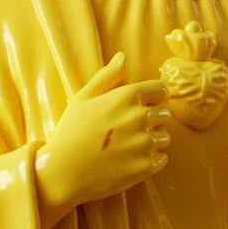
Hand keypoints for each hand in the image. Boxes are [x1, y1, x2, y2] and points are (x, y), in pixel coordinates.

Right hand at [35, 53, 170, 228]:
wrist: (62, 172)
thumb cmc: (71, 132)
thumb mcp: (83, 98)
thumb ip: (107, 76)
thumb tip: (123, 56)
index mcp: (126, 97)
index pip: (161, 90)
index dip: (154, 98)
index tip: (144, 106)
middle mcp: (139, 118)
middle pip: (164, 114)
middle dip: (152, 121)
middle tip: (128, 131)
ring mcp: (143, 144)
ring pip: (164, 138)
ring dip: (152, 142)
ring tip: (127, 148)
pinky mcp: (145, 167)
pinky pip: (161, 159)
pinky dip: (151, 161)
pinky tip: (130, 161)